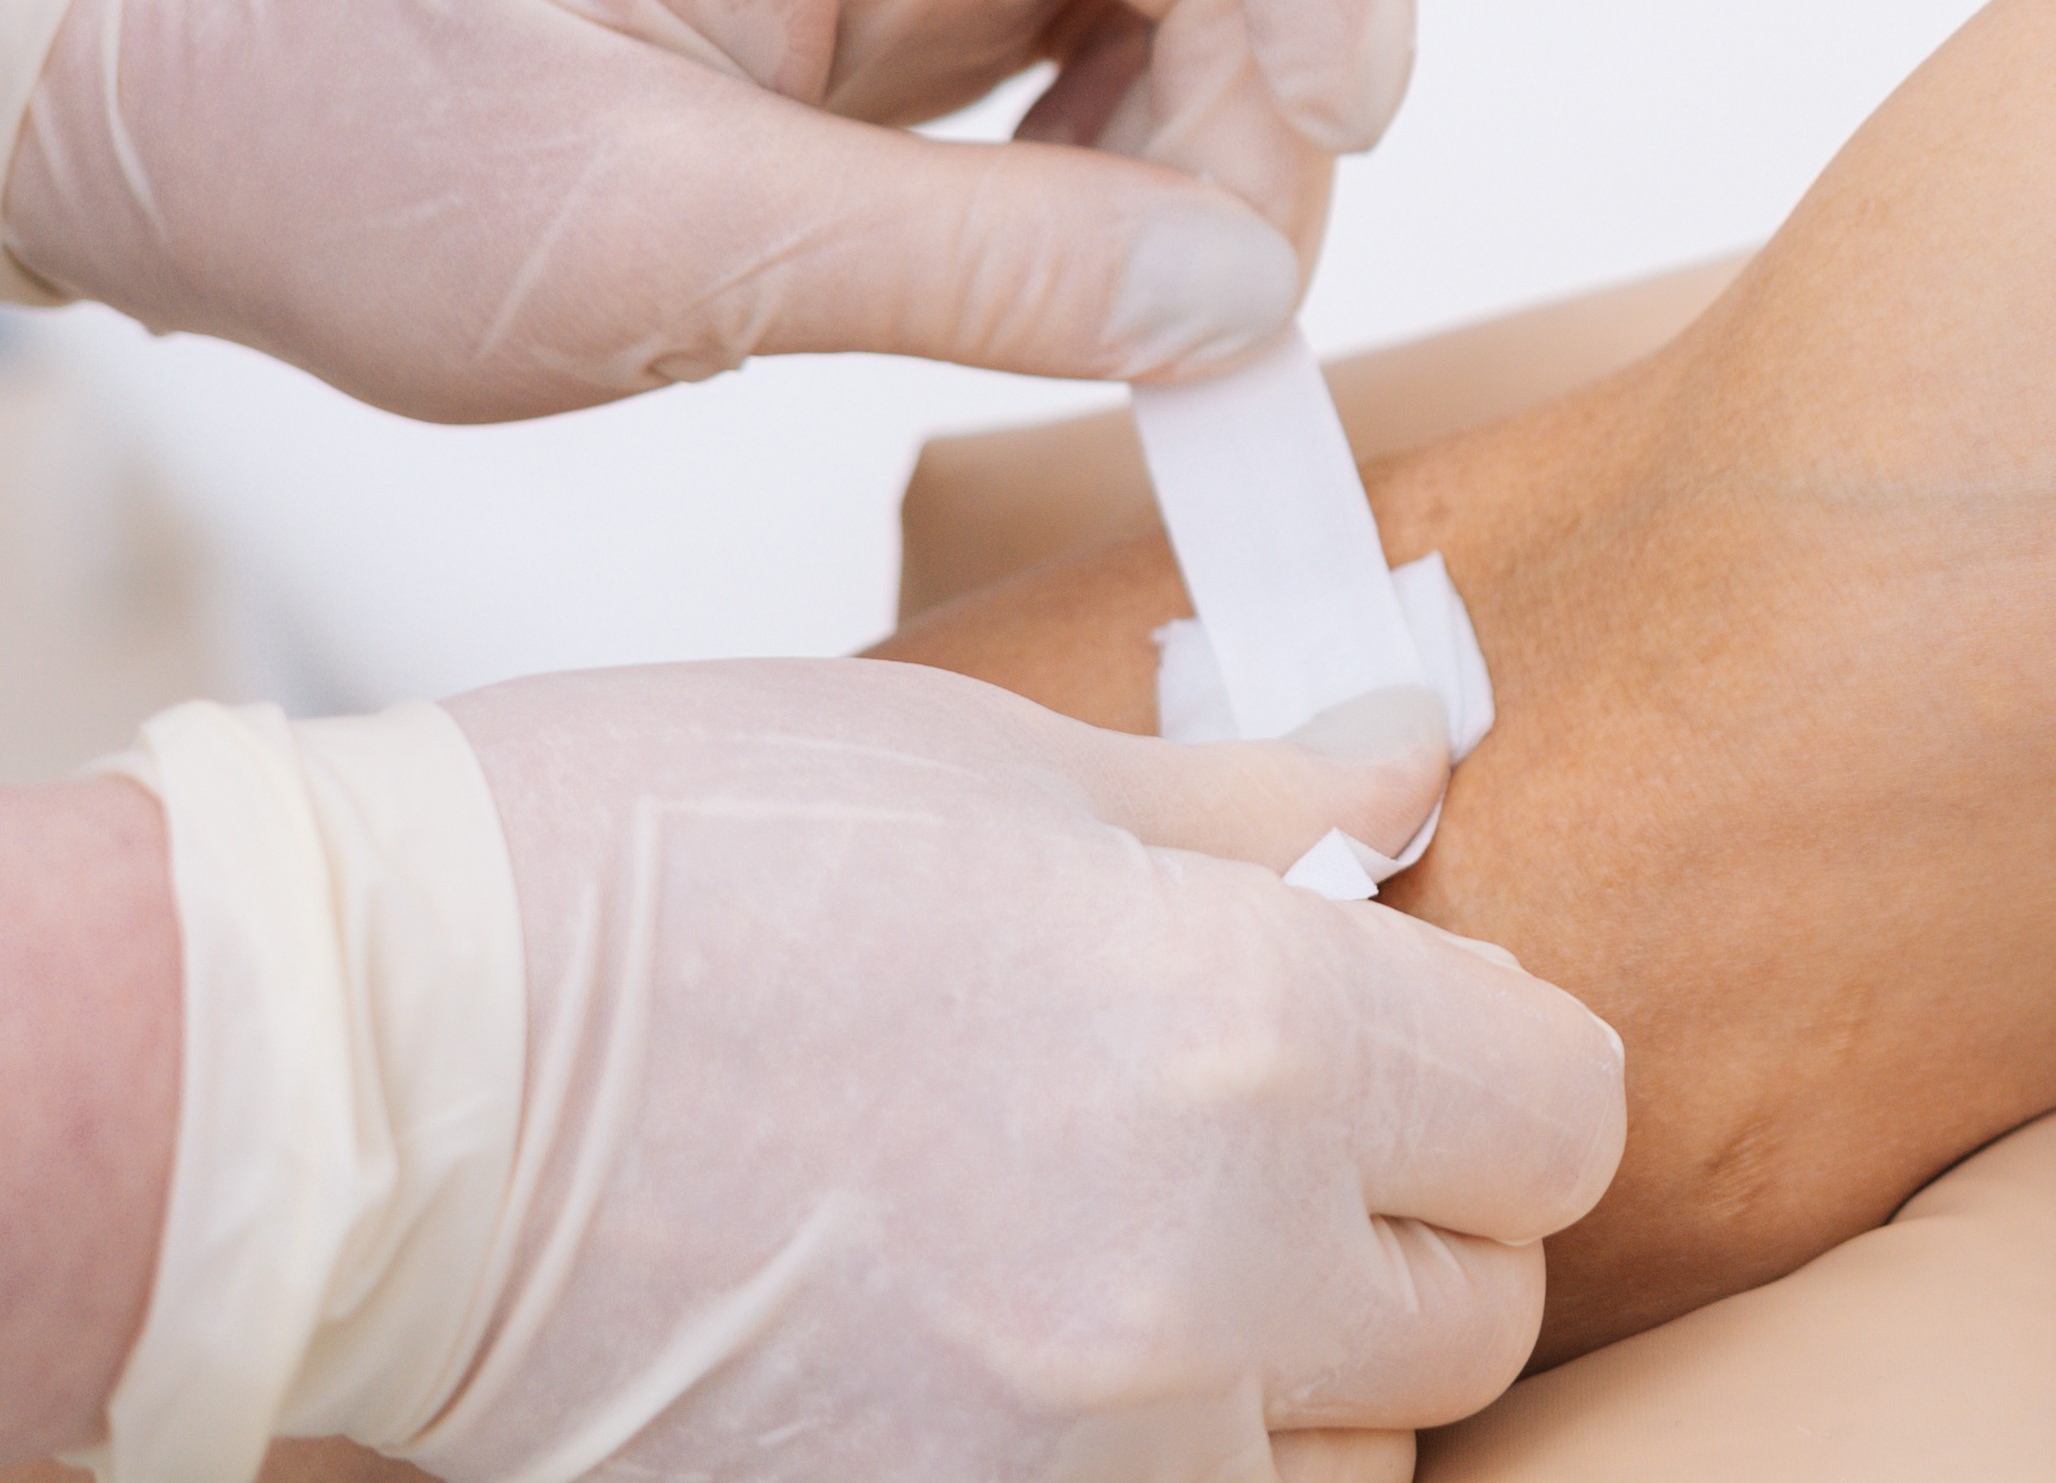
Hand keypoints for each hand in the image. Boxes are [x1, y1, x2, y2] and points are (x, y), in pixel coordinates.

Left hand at [1, 0, 1411, 418]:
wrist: (186, 109)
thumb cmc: (360, 134)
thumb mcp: (654, 249)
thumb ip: (971, 267)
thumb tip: (1244, 296)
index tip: (1334, 113)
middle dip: (1270, 101)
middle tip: (1208, 317)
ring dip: (1215, 154)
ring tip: (1122, 319)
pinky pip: (1117, 50)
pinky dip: (1140, 177)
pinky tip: (1066, 276)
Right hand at [412, 661, 1618, 1482]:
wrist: (372, 1076)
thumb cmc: (649, 872)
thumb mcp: (1002, 765)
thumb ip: (1247, 797)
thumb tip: (1408, 769)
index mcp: (1248, 1034)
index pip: (1562, 1114)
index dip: (1500, 1057)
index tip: (1422, 1028)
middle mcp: (1202, 1284)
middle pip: (1476, 1311)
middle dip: (1406, 1218)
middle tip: (1274, 1135)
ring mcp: (1069, 1470)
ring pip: (1341, 1476)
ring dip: (1294, 1385)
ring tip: (1152, 1262)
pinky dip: (1163, 1471)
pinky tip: (1051, 1368)